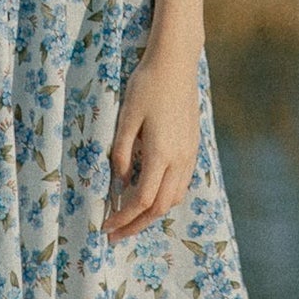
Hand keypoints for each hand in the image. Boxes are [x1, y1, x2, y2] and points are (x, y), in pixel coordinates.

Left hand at [102, 47, 200, 241]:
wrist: (176, 63)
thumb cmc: (146, 85)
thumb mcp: (127, 117)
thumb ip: (121, 153)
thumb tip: (119, 185)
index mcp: (161, 154)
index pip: (142, 200)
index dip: (123, 218)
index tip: (105, 227)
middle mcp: (179, 159)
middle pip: (160, 207)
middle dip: (136, 225)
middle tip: (114, 235)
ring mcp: (189, 154)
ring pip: (174, 198)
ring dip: (151, 214)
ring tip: (129, 218)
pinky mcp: (193, 146)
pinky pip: (181, 184)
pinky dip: (164, 198)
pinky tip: (150, 194)